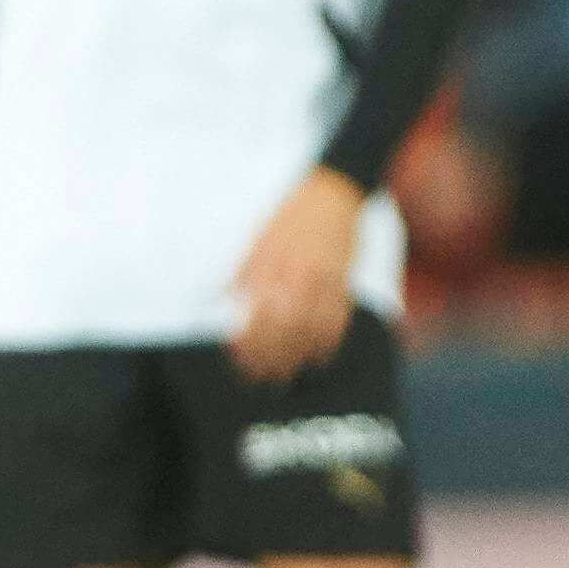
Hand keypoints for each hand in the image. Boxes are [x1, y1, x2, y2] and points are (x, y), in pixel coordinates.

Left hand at [229, 169, 365, 382]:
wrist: (332, 192)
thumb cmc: (289, 214)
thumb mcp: (256, 238)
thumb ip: (241, 271)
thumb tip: (223, 299)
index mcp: (269, 264)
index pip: (255, 314)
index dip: (248, 343)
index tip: (241, 359)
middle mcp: (296, 274)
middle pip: (283, 328)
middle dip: (272, 357)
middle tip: (264, 375)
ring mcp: (324, 279)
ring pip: (311, 329)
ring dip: (299, 356)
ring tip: (289, 372)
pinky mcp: (345, 280)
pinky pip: (339, 318)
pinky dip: (329, 340)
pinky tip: (319, 354)